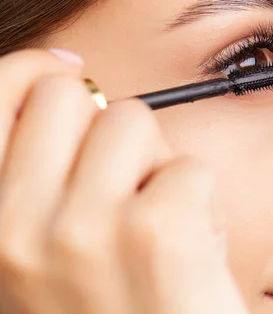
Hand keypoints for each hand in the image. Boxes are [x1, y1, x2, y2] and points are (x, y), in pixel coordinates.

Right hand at [0, 49, 247, 313]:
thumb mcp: (35, 253)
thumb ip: (35, 174)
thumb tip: (68, 73)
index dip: (36, 71)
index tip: (70, 76)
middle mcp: (11, 226)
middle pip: (69, 93)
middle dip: (103, 129)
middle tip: (123, 186)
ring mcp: (83, 229)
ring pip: (134, 120)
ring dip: (153, 167)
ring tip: (155, 228)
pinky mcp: (156, 233)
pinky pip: (188, 169)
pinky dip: (199, 205)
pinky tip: (189, 255)